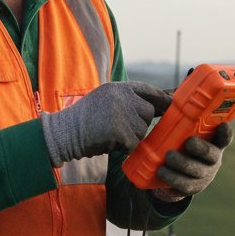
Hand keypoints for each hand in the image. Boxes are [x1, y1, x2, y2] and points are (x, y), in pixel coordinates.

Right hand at [41, 82, 170, 166]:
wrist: (64, 133)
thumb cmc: (85, 120)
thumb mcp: (105, 100)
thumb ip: (128, 100)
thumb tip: (160, 105)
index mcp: (118, 88)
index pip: (148, 90)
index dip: (161, 98)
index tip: (170, 105)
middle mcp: (122, 97)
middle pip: (148, 113)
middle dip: (139, 123)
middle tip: (119, 128)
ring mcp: (121, 113)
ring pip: (142, 130)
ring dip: (131, 137)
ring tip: (110, 134)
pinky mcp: (120, 130)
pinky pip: (134, 143)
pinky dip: (125, 147)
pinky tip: (110, 142)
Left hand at [155, 122, 231, 197]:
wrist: (177, 173)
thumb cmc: (181, 144)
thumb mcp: (184, 131)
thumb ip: (181, 115)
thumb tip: (172, 94)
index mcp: (213, 143)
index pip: (224, 137)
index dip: (226, 132)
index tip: (222, 125)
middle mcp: (213, 160)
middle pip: (211, 155)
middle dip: (201, 149)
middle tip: (188, 142)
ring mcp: (204, 175)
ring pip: (196, 171)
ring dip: (182, 164)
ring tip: (167, 157)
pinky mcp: (192, 188)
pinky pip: (184, 185)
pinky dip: (172, 179)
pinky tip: (161, 172)